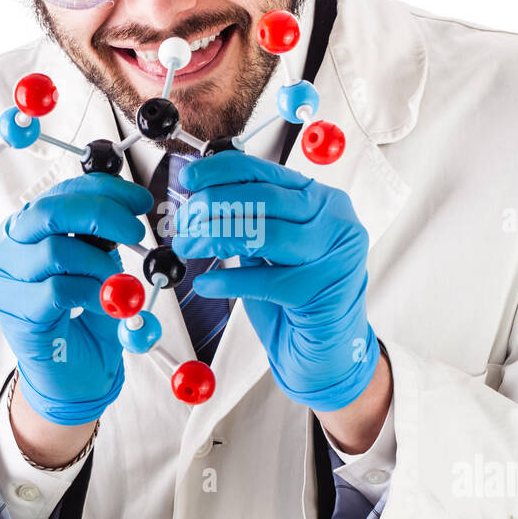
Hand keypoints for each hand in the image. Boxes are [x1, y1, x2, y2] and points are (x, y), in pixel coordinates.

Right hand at [0, 174, 152, 424]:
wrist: (74, 379)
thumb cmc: (86, 320)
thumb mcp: (100, 267)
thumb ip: (104, 239)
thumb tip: (128, 209)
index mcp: (28, 227)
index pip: (63, 193)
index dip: (105, 191)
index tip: (140, 202)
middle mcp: (8, 247)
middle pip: (50, 212)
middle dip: (101, 214)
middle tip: (136, 232)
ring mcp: (4, 279)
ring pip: (55, 252)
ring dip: (100, 266)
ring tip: (117, 287)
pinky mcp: (14, 311)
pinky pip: (59, 290)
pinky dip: (92, 294)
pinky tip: (105, 306)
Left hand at [171, 152, 379, 411]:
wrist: (324, 347)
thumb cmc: (294, 293)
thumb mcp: (274, 245)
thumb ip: (250, 218)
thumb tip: (198, 199)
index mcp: (319, 198)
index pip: (265, 172)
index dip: (220, 171)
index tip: (188, 177)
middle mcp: (333, 219)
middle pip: (262, 199)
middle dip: (212, 206)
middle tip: (183, 222)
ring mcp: (334, 254)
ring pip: (264, 234)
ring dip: (215, 238)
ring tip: (187, 247)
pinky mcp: (322, 290)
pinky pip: (264, 280)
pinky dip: (228, 281)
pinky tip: (205, 284)